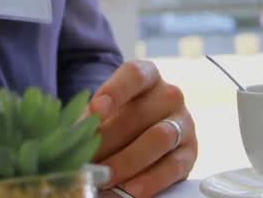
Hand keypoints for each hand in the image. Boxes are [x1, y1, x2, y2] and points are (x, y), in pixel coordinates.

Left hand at [89, 61, 195, 196]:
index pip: (134, 75)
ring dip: (128, 161)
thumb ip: (91, 124)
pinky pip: (174, 166)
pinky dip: (152, 179)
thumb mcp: (104, 116)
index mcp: (147, 77)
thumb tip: (71, 141)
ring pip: (160, 137)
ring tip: (105, 177)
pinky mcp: (191, 152)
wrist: (144, 139)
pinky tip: (132, 189)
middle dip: (110, 140)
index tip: (95, 111)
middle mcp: (169, 95)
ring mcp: (183, 122)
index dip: (115, 91)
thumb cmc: (119, 121)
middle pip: (141, 113)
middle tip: (88, 160)